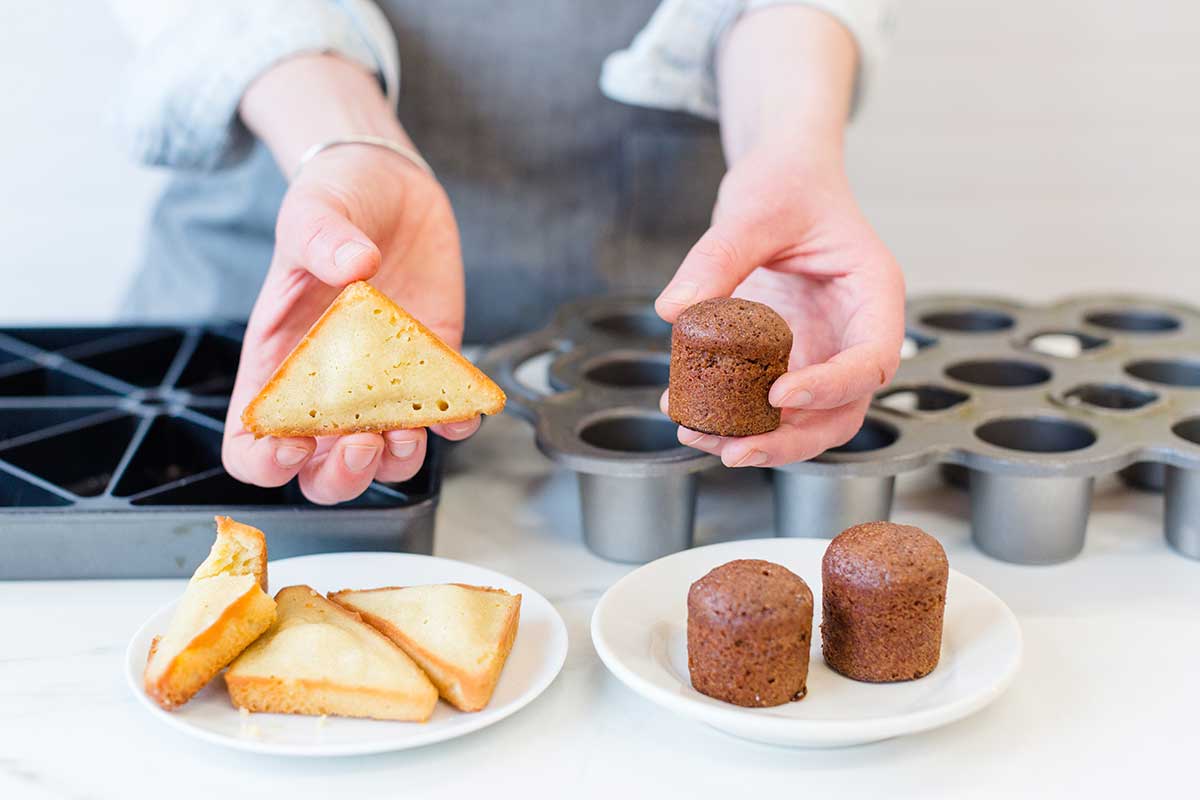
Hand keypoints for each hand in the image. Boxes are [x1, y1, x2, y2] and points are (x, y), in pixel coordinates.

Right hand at [222, 146, 476, 503]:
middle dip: (342, 476)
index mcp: (276, 365)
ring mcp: (381, 386)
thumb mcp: (315, 209)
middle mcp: (327, 389)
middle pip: (320, 474)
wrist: (392, 186)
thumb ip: (323, 236)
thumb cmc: (336, 201)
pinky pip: (443, 422)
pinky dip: (455, 427)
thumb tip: (354, 263)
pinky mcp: (429, 370)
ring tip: (408, 425)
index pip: (250, 444)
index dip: (266, 460)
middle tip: (362, 440)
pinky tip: (460, 406)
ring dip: (397, 462)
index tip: (294, 440)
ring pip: (383, 464)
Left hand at [656, 147, 904, 467]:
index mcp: (873, 295)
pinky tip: (685, 411)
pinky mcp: (783, 359)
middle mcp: (852, 334)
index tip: (779, 394)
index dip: (831, 388)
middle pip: (840, 412)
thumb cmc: (787, 183)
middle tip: (736, 450)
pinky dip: (729, 415)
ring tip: (698, 435)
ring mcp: (819, 352)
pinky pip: (762, 401)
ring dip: (755, 438)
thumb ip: (720, 254)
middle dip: (790, 441)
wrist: (778, 178)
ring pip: (802, 420)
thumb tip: (675, 310)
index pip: (872, 361)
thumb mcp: (754, 206)